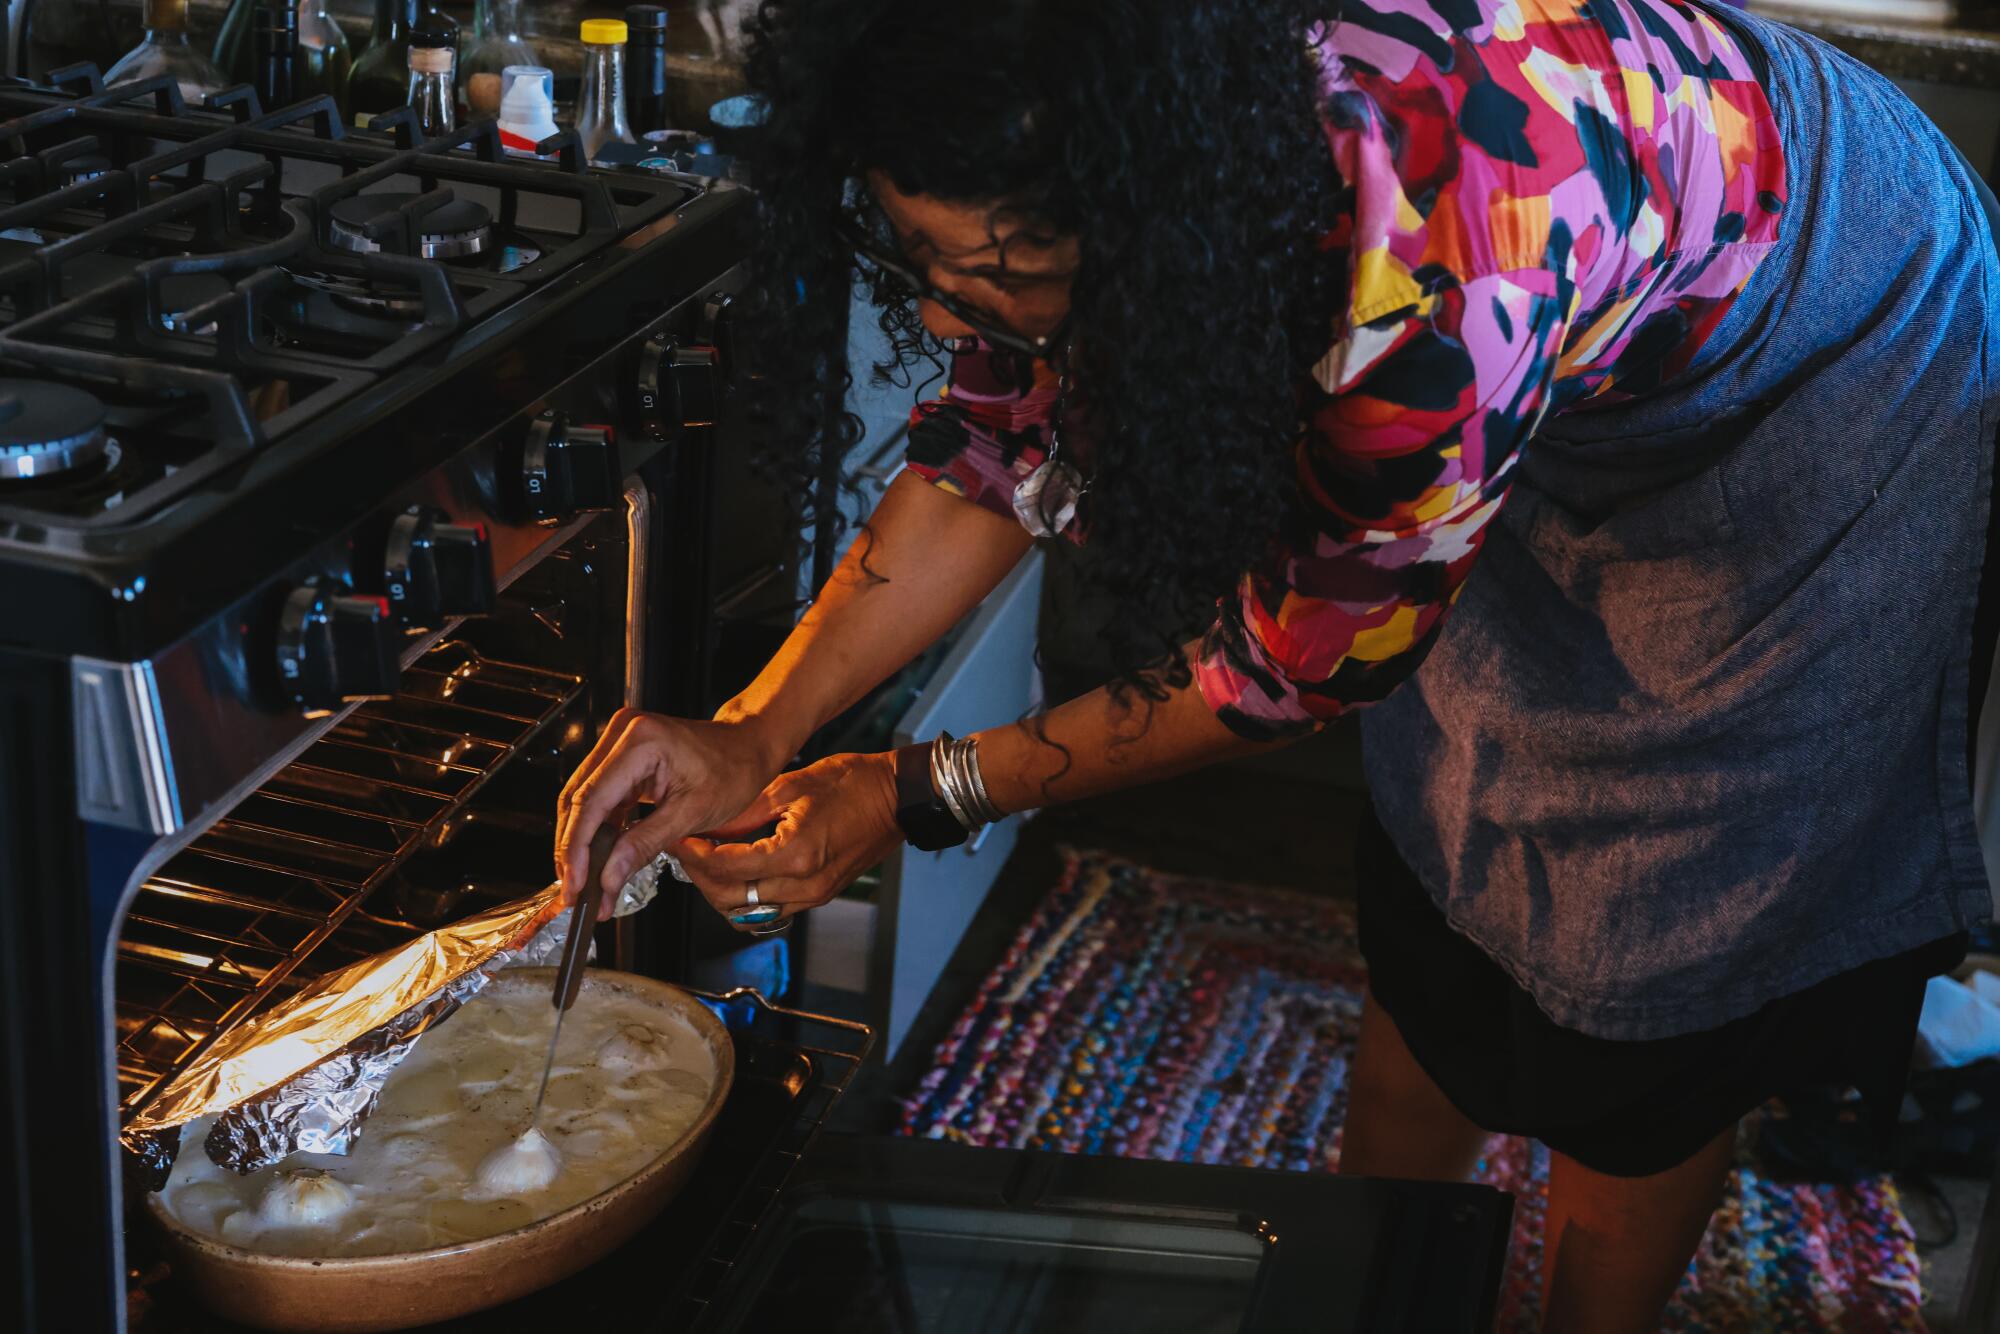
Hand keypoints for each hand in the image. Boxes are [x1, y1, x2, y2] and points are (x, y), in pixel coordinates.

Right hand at [555, 709, 786, 913]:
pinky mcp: (622, 755)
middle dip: (574, 851)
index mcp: (641, 741)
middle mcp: (622, 733)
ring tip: (584, 885)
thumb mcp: (693, 813)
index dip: (577, 848)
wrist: (749, 745)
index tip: (575, 884)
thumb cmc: (734, 770)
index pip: (592, 800)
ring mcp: (619, 741)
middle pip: (579, 800)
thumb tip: (607, 878)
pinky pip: (599, 796)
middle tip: (575, 893)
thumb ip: (644, 845)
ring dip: (581, 844)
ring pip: (583, 800)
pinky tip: (596, 861)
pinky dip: (597, 830)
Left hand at [672, 752, 902, 930]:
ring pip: (749, 914)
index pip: (727, 867)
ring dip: (722, 893)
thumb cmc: (853, 783)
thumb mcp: (790, 786)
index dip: (695, 856)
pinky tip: (739, 871)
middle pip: (731, 900)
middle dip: (701, 878)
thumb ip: (744, 813)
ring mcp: (814, 895)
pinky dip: (748, 897)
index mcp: (795, 854)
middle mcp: (804, 884)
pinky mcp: (819, 895)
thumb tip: (708, 825)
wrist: (897, 798)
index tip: (680, 840)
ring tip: (708, 863)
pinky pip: (771, 910)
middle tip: (687, 851)